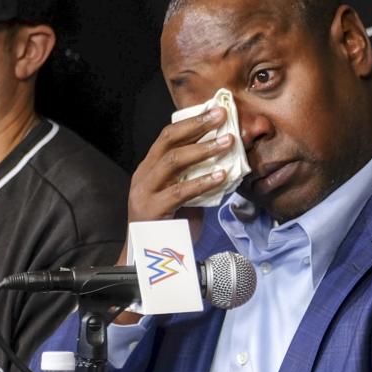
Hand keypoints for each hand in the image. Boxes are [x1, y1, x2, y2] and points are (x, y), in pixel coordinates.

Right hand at [115, 107, 234, 267]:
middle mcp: (144, 175)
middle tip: (222, 117)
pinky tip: (221, 177)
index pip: (168, 136)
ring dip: (203, 150)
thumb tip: (227, 163)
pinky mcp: (151, 210)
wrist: (148, 260)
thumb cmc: (170, 227)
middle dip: (198, 126)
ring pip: (173, 161)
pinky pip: (179, 191)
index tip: (216, 111)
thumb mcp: (185, 197)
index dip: (192, 122)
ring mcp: (145, 192)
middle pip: (169, 141)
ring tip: (227, 143)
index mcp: (150, 168)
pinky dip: (202, 182)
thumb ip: (198, 179)